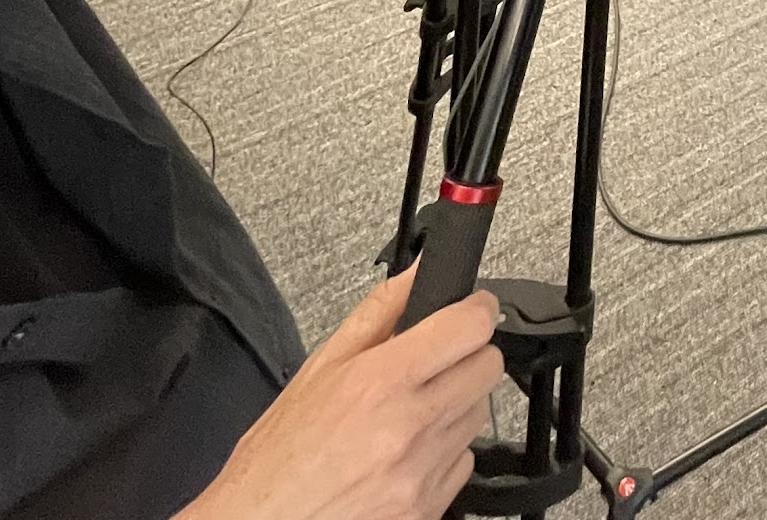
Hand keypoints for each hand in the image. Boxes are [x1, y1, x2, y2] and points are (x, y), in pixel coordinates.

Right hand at [180, 266, 501, 519]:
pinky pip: (463, 462)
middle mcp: (409, 428)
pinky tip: (408, 453)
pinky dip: (445, 452)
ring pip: (478, 414)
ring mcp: (422, 474)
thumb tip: (419, 270)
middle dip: (467, 355)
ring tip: (410, 414)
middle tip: (436, 362)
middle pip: (488, 367)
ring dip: (455, 405)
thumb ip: (379, 311)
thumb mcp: (319, 367)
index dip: (476, 309)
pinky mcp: (427, 510)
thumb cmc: (278, 457)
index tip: (470, 309)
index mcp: (381, 382)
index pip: (471, 326)